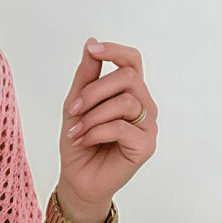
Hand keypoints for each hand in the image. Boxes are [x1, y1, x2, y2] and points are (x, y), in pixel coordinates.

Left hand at [57, 40, 157, 222]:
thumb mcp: (76, 104)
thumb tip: (91, 43)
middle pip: (128, 77)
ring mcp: (149, 126)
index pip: (133, 61)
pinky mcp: (146, 146)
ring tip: (76, 131)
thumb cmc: (80, 142)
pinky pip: (121, 127)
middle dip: (94, 91)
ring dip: (93, 115)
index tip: (93, 50)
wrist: (78, 179)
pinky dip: (96, 132)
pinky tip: (84, 140)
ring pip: (125, 102)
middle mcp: (145, 106)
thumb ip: (86, 76)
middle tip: (72, 109)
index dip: (115, 51)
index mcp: (131, 92)